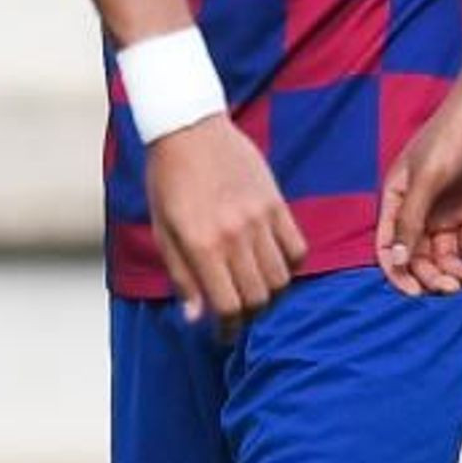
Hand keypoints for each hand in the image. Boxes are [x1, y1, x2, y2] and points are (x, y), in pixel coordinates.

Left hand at [144, 117, 305, 327]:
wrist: (189, 128)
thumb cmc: (167, 180)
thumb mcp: (164, 231)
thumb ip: (182, 277)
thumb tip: (196, 319)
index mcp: (202, 244)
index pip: (228, 305)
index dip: (229, 328)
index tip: (224, 334)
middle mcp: (234, 234)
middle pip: (258, 296)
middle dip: (250, 316)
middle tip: (240, 316)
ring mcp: (260, 217)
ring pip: (281, 276)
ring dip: (272, 294)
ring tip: (257, 293)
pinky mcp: (276, 202)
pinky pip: (297, 246)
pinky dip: (291, 265)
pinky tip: (275, 265)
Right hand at [377, 83, 461, 296]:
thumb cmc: (456, 130)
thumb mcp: (428, 177)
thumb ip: (411, 220)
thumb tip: (396, 259)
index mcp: (397, 195)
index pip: (389, 244)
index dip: (398, 272)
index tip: (414, 293)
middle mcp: (419, 204)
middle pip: (418, 253)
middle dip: (432, 274)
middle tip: (451, 286)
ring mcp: (446, 206)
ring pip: (445, 251)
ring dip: (455, 268)